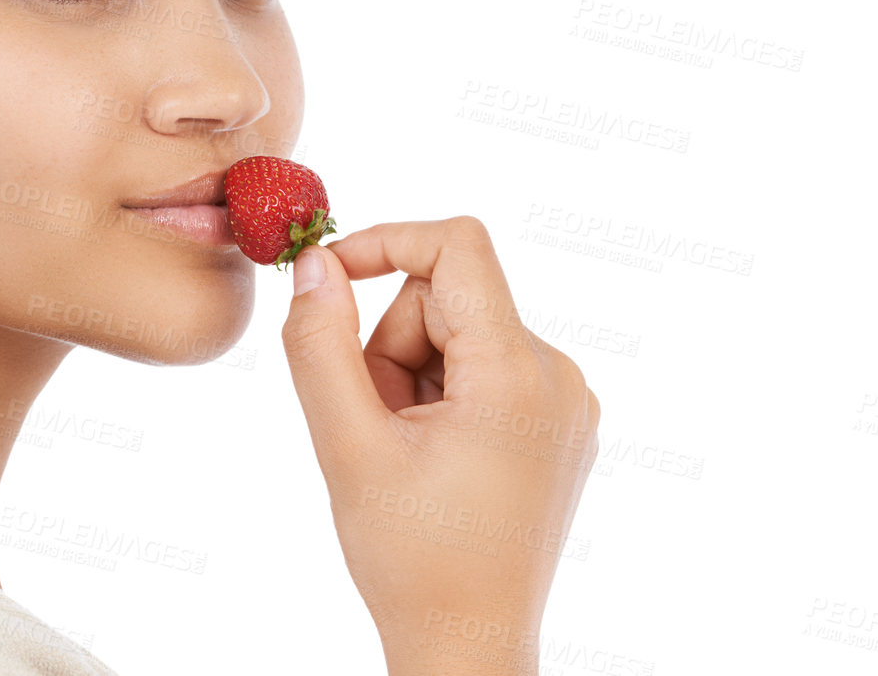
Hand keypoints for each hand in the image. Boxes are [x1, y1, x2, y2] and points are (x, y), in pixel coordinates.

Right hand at [279, 216, 599, 674]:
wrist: (468, 647)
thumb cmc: (412, 559)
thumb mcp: (347, 445)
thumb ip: (320, 344)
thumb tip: (313, 264)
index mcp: (518, 374)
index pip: (457, 247)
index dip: (384, 242)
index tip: (327, 276)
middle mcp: (558, 376)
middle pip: (446, 298)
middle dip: (389, 345)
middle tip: (370, 423)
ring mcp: (564, 402)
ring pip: (456, 335)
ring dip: (408, 376)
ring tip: (400, 452)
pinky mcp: (555, 423)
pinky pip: (480, 369)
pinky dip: (437, 396)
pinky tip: (429, 460)